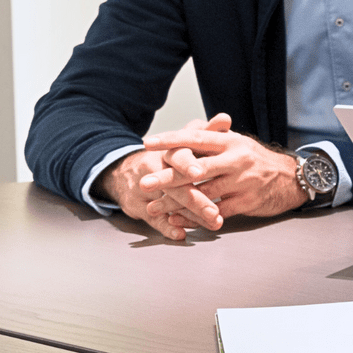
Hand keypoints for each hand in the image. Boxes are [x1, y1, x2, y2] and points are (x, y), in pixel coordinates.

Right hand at [94, 113, 230, 240]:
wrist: (127, 170)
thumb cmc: (166, 155)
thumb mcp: (184, 140)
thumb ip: (206, 131)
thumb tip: (226, 118)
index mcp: (167, 152)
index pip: (177, 157)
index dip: (187, 165)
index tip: (200, 173)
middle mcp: (155, 170)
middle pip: (174, 185)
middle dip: (195, 199)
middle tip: (214, 211)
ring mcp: (146, 191)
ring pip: (169, 205)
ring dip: (190, 216)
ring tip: (212, 223)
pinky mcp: (140, 208)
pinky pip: (155, 220)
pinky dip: (168, 228)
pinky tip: (181, 234)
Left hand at [142, 127, 308, 228]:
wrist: (290, 178)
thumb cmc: (257, 160)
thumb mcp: (238, 143)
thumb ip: (214, 138)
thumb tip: (188, 130)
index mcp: (230, 142)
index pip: (196, 138)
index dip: (171, 140)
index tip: (149, 142)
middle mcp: (235, 160)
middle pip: (196, 169)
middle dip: (168, 177)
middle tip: (144, 183)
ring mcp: (241, 182)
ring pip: (203, 193)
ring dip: (176, 203)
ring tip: (154, 207)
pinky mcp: (246, 202)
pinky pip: (215, 212)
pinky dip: (194, 218)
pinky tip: (177, 221)